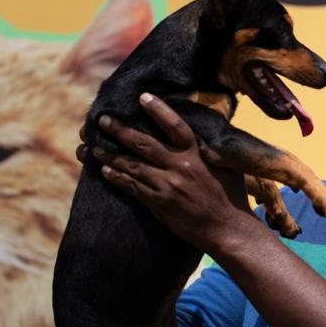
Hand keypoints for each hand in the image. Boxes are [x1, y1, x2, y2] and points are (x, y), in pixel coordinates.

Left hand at [91, 93, 249, 248]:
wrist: (225, 229)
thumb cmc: (231, 197)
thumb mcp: (226, 168)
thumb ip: (212, 151)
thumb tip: (208, 131)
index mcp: (196, 156)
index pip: (176, 126)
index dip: (159, 110)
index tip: (143, 97)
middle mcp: (179, 168)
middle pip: (144, 144)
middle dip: (121, 130)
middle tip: (103, 120)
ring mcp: (167, 186)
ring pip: (132, 166)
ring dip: (111, 155)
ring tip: (94, 147)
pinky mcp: (159, 204)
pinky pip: (133, 188)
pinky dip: (117, 178)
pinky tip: (105, 171)